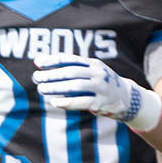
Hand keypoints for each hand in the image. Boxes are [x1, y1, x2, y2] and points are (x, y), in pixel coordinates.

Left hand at [32, 56, 161, 131]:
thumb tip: (38, 60)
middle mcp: (98, 74)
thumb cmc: (98, 82)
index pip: (71, 59)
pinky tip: (54, 102)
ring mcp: (100, 88)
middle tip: (37, 78)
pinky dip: (67, 102)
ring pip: (75, 86)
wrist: (124, 97)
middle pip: (71, 72)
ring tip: (41, 89)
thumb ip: (66, 66)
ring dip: (56, 88)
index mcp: (93, 64)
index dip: (53, 60)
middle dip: (52, 75)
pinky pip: (81, 102)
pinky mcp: (100, 103)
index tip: (38, 63)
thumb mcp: (87, 70)